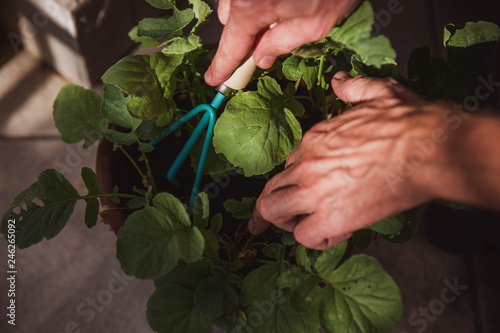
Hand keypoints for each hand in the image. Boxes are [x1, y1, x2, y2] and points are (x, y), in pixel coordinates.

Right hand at [204, 0, 360, 85]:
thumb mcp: (316, 24)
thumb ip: (283, 44)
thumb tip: (263, 56)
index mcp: (252, 6)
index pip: (231, 45)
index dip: (223, 66)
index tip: (215, 77)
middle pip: (230, 21)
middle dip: (244, 35)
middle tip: (264, 44)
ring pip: (236, 3)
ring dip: (250, 13)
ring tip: (281, 11)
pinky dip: (257, 1)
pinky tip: (279, 1)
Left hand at [249, 71, 445, 249]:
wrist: (427, 148)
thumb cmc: (407, 123)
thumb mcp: (378, 92)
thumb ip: (354, 87)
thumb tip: (340, 81)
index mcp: (314, 139)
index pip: (289, 164)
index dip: (297, 178)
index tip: (308, 188)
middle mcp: (306, 164)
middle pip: (270, 189)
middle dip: (267, 208)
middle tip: (267, 222)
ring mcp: (313, 190)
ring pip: (273, 211)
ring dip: (285, 222)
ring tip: (303, 228)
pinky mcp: (330, 216)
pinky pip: (305, 236)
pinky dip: (317, 239)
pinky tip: (336, 233)